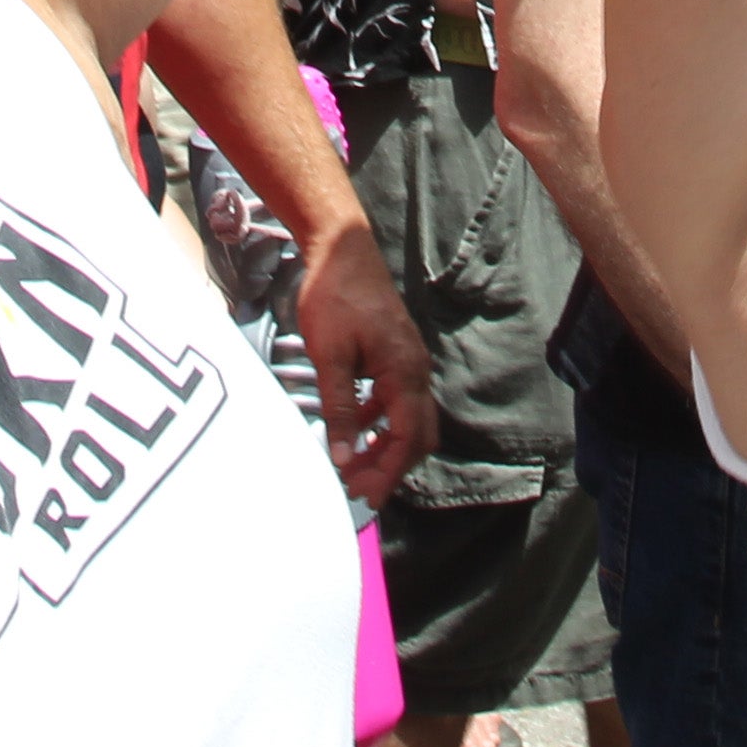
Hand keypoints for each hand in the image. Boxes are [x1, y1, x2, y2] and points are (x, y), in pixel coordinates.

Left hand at [290, 214, 431, 504]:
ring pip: (408, 419)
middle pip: (417, 435)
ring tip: (351, 466)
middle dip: (390, 467)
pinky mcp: (396, 355)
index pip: (407, 438)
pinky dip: (380, 422)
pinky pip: (397, 400)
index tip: (366, 498)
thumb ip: (339, 407)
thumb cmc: (335, 296)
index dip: (387, 472)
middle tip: (356, 488)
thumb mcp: (329, 355)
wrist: (342, 248)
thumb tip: (341, 456)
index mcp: (403, 372)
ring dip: (384, 446)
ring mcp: (408, 361)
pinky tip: (354, 427)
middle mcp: (415, 370)